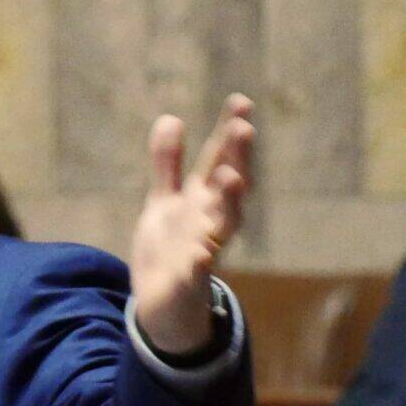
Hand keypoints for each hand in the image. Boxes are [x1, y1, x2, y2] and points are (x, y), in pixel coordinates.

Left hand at [129, 93, 254, 356]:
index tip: (240, 101)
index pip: (220, 160)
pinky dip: (200, 261)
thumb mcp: (164, 202)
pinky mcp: (190, 280)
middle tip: (243, 128)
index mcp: (203, 199)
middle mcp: (210, 220)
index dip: (230, 132)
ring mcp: (204, 249)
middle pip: (229, 185)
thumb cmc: (169, 249)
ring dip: (230, 200)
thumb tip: (171, 118)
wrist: (162, 305)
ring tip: (231, 176)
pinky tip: (199, 253)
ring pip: (224, 223)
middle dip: (238, 157)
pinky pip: (199, 271)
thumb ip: (168, 164)